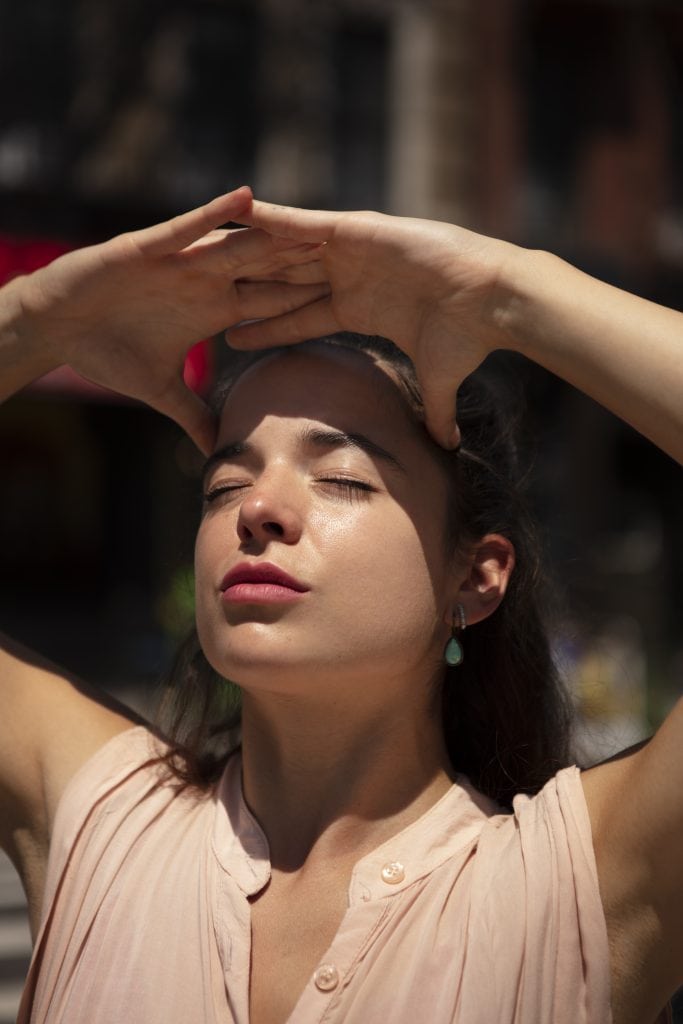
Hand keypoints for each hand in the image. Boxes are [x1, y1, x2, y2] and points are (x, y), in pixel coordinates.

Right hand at [16, 187, 326, 451]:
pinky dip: (216, 214)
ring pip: (238, 246)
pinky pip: (190, 228)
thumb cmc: (107, 351)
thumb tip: (216, 449)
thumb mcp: (161, 390)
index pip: (270, 304)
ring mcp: (181, 261)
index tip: (349, 300)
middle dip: (304, 264)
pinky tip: (246, 199)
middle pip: (265, 270)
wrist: (58, 326)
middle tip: (351, 256)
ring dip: (274, 237)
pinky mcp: (150, 246)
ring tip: (313, 225)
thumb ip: (192, 414)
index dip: (306, 301)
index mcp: (214, 309)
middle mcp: (204, 280)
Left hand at [230, 202, 517, 445]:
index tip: (230, 337)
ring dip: (245, 250)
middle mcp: (349, 276)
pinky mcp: (355, 229)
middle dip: (243, 286)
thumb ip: (434, 411)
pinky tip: (235, 215)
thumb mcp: (438, 380)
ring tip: (203, 248)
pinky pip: (303, 223)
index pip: (299, 319)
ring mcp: (350, 250)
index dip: (264, 328)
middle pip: (283, 282)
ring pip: (285, 251)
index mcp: (359, 308)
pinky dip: (270, 218)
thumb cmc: (466, 338)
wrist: (491, 300)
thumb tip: (446, 448)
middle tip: (200, 288)